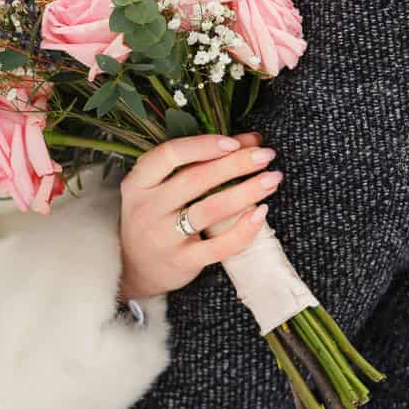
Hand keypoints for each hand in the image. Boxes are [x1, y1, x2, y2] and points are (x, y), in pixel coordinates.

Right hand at [118, 132, 282, 300]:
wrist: (135, 268)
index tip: (234, 143)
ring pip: (210, 210)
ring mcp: (164, 238)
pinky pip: (218, 246)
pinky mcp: (182, 262)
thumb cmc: (156, 218)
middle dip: (235, 164)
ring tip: (272, 180)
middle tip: (266, 156)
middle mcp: (147, 209)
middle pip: (194, 180)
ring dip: (246, 192)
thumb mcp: (163, 187)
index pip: (168, 155)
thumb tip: (252, 140)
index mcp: (138, 183)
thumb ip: (201, 161)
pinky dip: (243, 230)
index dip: (203, 145)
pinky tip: (261, 214)